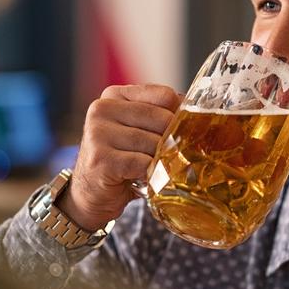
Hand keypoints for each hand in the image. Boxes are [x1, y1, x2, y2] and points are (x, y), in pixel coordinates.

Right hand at [56, 84, 180, 230]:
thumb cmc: (122, 158)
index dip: (178, 115)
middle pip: (162, 119)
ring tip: (152, 167)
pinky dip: (150, 173)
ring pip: (154, 143)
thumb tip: (198, 113)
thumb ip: (161, 115)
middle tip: (168, 155)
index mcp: (114, 95)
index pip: (164, 95)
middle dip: (171, 140)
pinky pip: (143, 163)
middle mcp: (102, 109)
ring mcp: (98, 133)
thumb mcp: (139, 129)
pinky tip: (143, 177)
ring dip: (160, 160)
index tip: (180, 130)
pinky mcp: (101, 159)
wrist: (91, 193)